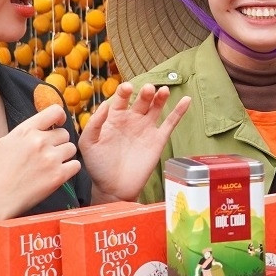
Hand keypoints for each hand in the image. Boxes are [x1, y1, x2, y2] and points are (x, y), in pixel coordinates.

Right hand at [0, 105, 80, 214]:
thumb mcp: (6, 142)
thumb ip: (26, 131)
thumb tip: (43, 124)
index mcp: (26, 131)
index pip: (54, 111)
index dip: (60, 117)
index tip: (59, 124)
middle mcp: (39, 141)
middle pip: (65, 133)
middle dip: (59, 142)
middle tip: (48, 154)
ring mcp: (50, 158)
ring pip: (71, 148)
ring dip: (64, 156)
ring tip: (51, 165)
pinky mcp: (58, 175)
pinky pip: (76, 165)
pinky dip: (69, 169)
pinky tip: (57, 173)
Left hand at [79, 82, 190, 201]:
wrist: (114, 187)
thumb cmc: (98, 166)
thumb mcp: (88, 143)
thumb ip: (94, 124)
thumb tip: (104, 105)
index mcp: (115, 118)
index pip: (121, 99)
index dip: (124, 92)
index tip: (127, 88)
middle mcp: (132, 120)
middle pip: (141, 100)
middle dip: (146, 93)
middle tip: (148, 89)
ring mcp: (146, 129)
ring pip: (156, 108)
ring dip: (160, 97)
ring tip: (163, 91)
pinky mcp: (158, 140)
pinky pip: (170, 123)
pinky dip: (179, 111)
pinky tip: (186, 100)